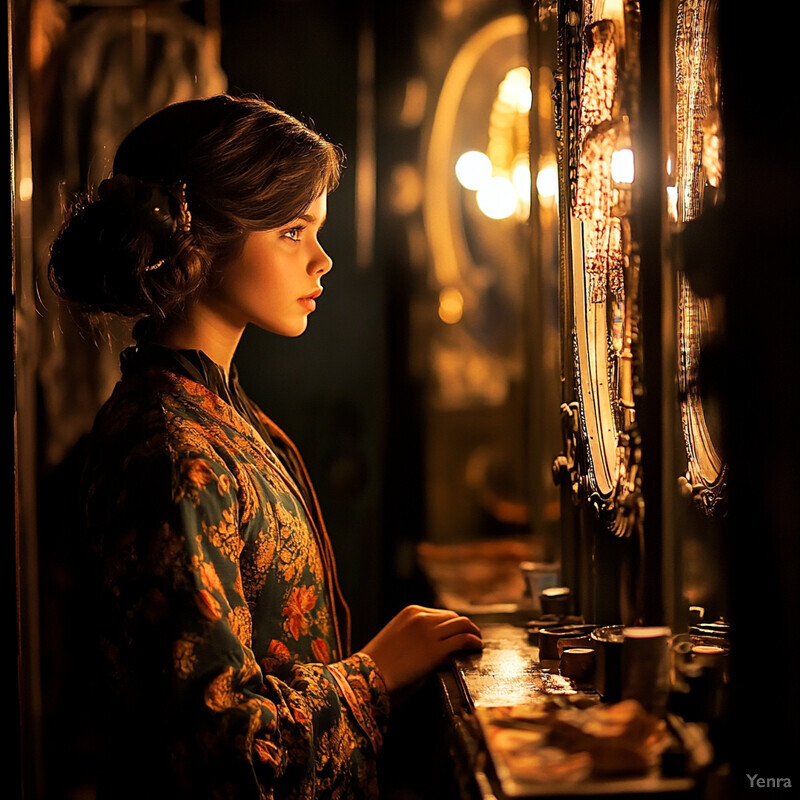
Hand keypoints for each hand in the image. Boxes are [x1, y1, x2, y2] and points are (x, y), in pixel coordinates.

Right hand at [360, 605, 481, 692]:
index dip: (452, 625)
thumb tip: (438, 643)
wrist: (367, 676)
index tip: (459, 633)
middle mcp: (421, 617)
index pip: (441, 614)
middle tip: (472, 638)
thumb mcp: (398, 638)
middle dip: (464, 627)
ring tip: (478, 642)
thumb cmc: (378, 664)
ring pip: (462, 625)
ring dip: (473, 633)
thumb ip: (417, 635)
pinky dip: (474, 641)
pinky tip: (477, 647)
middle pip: (453, 618)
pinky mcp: (437, 650)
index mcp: (411, 611)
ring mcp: (430, 632)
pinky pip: (463, 640)